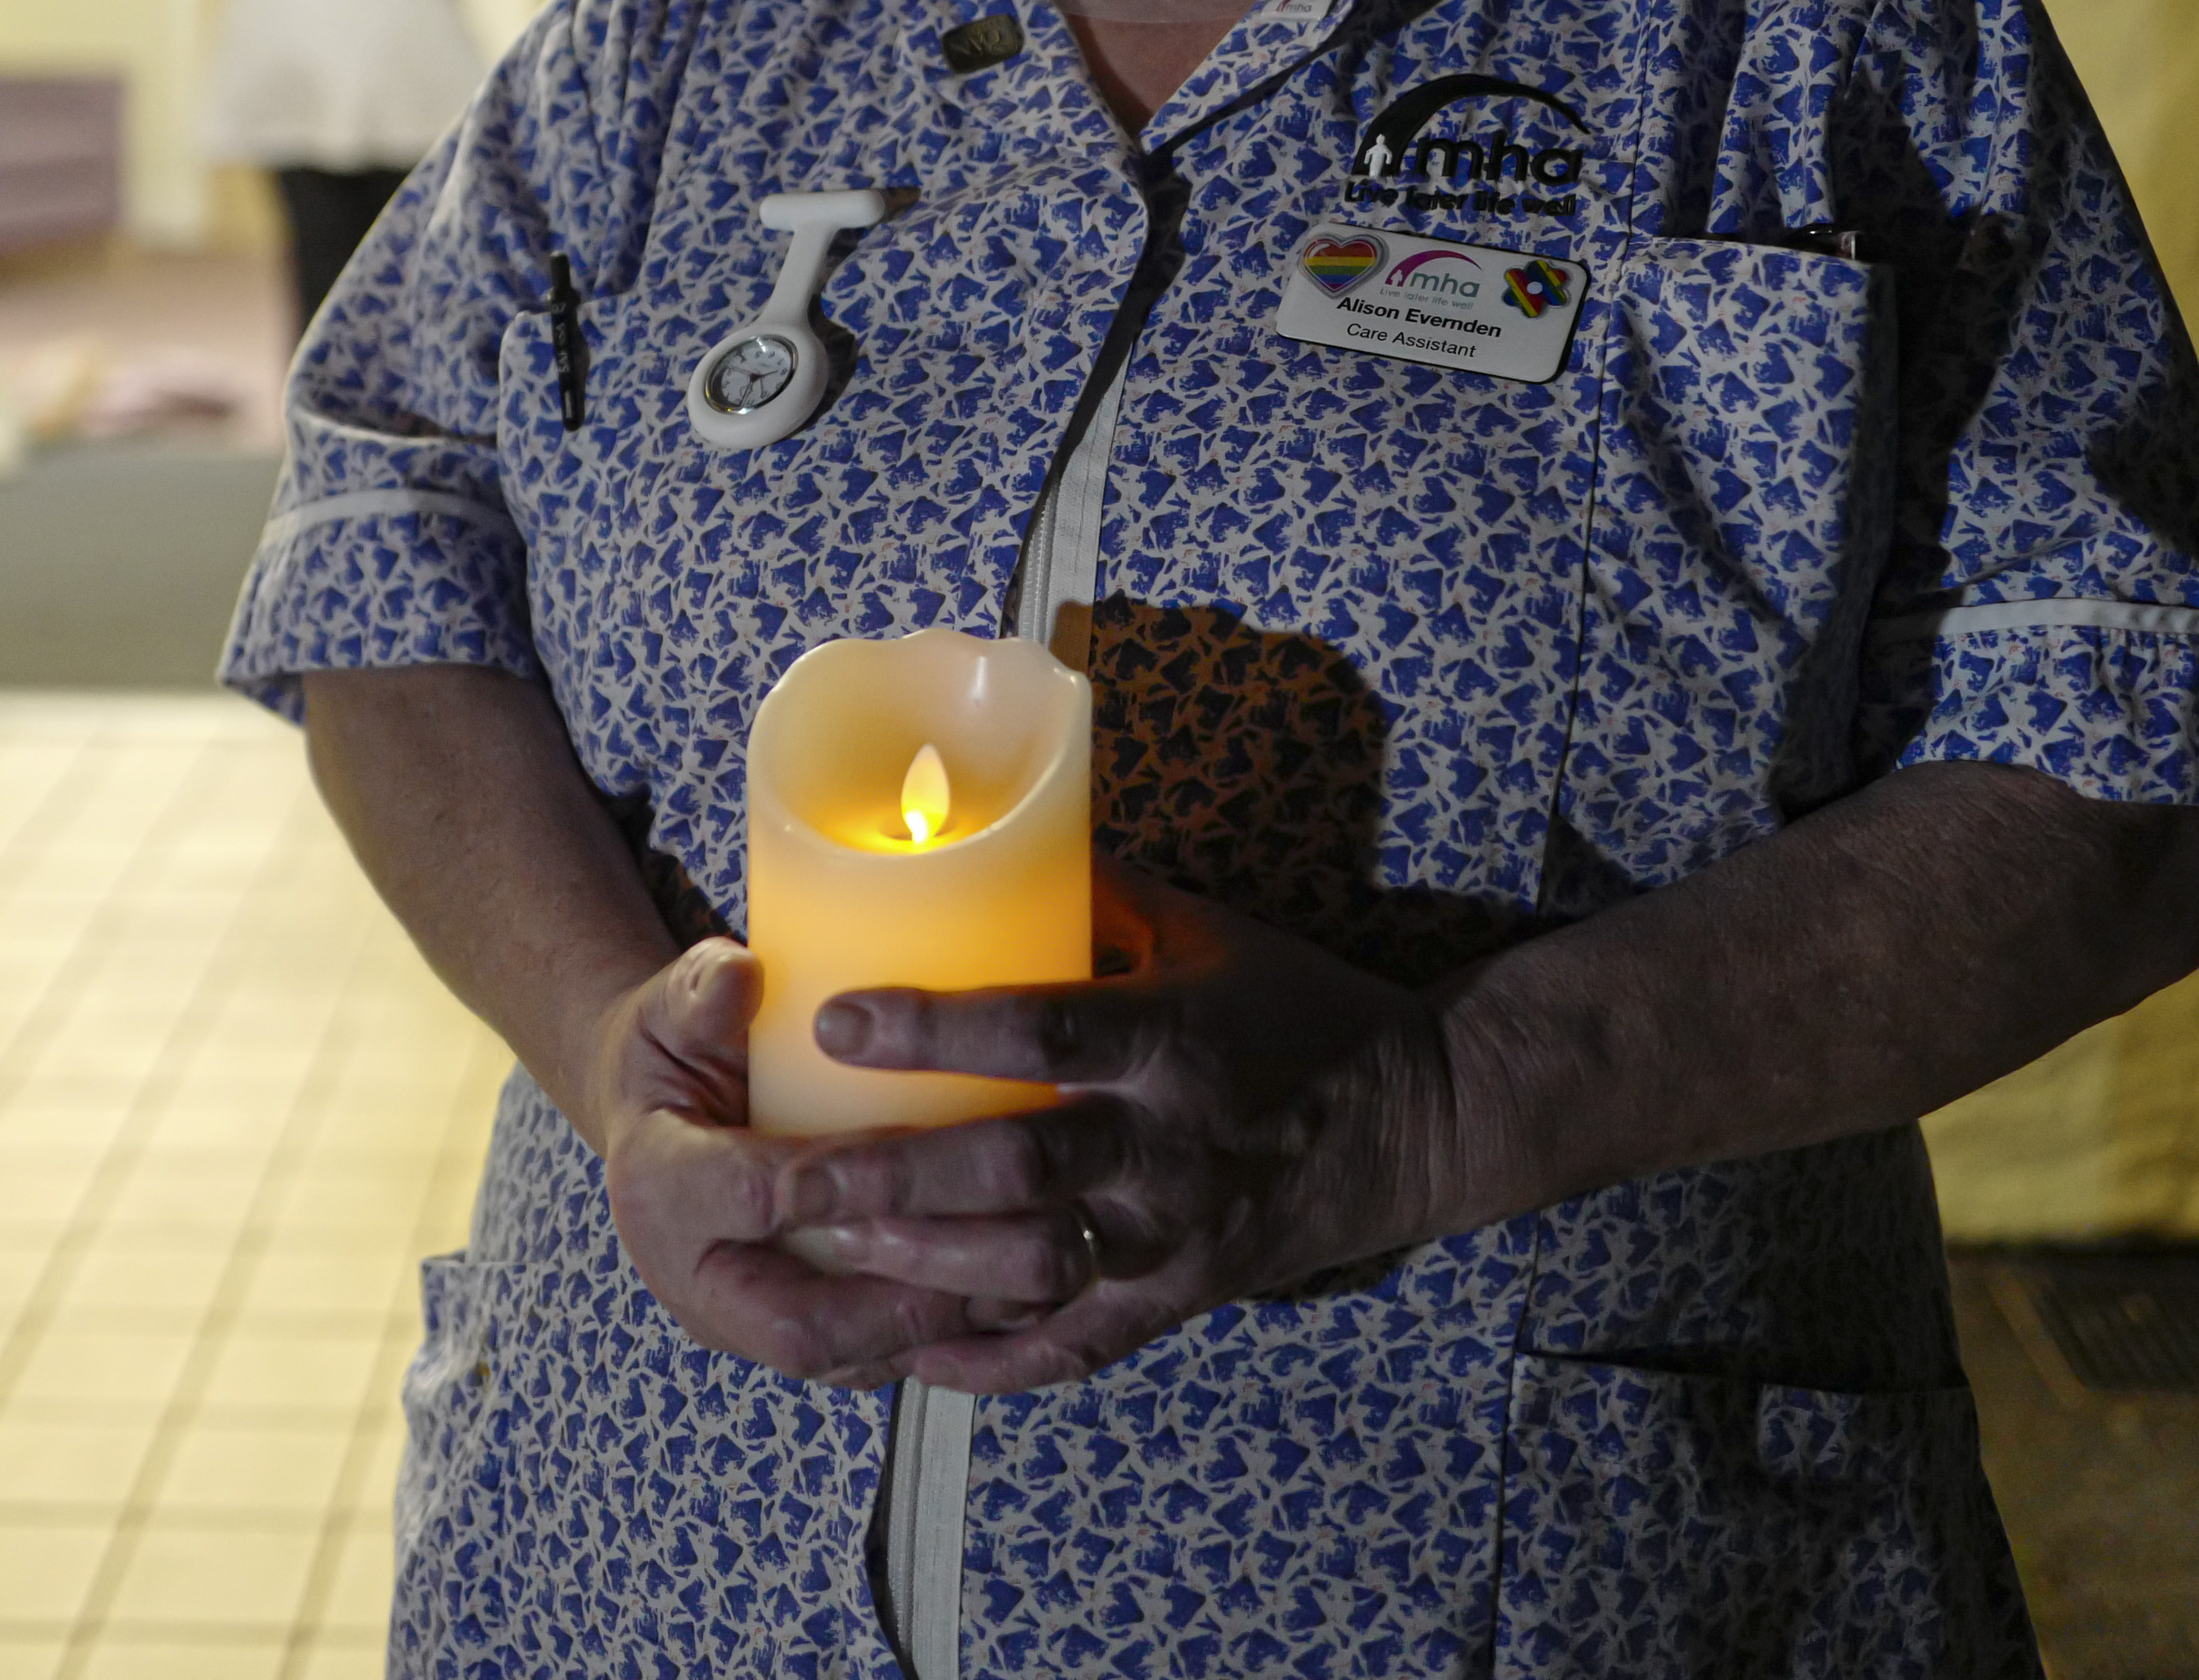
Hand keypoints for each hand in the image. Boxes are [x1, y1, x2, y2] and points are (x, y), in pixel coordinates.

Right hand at [586, 941, 995, 1389]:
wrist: (658, 1128)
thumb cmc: (679, 1057)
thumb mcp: (672, 1010)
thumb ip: (702, 990)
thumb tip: (743, 974)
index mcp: (659, 1191)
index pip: (750, 1200)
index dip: (840, 1177)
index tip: (923, 1139)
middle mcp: (696, 1281)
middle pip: (802, 1328)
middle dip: (907, 1295)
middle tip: (1001, 1243)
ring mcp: (746, 1329)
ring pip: (848, 1361)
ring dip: (942, 1327)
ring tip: (1030, 1274)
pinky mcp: (797, 1344)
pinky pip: (872, 1364)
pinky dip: (946, 1341)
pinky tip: (1019, 1297)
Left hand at [773, 862, 1462, 1394]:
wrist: (1411, 1125)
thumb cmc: (1294, 1009)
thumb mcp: (1206, 930)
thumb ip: (1097, 893)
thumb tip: (984, 838)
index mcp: (1171, 1039)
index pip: (1042, 1031)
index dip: (937, 1029)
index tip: (837, 1020)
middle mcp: (1167, 1149)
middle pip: (1015, 1170)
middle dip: (891, 1177)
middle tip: (786, 1173)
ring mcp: (1171, 1239)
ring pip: (1030, 1269)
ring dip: (920, 1268)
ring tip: (820, 1250)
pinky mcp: (1175, 1302)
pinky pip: (1069, 1350)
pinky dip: (984, 1359)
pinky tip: (902, 1353)